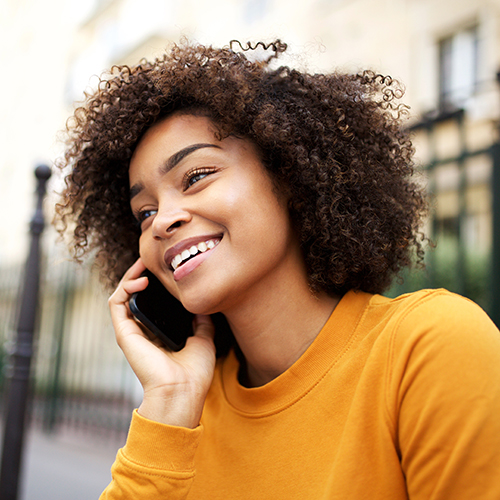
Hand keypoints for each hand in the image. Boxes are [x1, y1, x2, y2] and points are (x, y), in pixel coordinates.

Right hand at [108, 258, 215, 427]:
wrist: (183, 391)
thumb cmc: (194, 372)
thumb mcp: (204, 338)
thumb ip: (202, 320)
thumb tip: (204, 304)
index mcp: (159, 332)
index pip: (153, 302)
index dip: (157, 284)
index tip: (168, 268)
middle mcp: (143, 330)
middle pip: (136, 296)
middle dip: (142, 274)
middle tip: (155, 259)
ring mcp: (131, 331)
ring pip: (123, 295)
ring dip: (131, 276)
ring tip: (145, 263)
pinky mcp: (123, 332)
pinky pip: (116, 303)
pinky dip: (125, 287)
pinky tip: (141, 279)